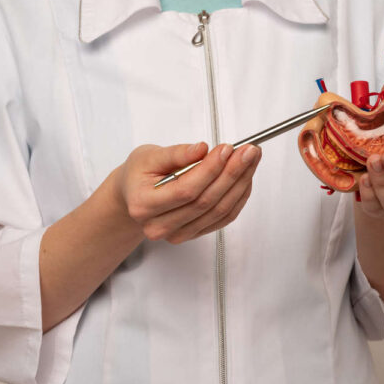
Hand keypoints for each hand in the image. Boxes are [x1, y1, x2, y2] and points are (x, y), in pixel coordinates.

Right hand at [113, 141, 261, 243]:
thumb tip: (201, 149)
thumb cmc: (139, 174)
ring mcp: (177, 234)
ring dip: (240, 184)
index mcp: (144, 205)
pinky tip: (244, 178)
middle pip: (205, 202)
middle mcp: (159, 226)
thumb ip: (176, 153)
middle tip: (248, 151)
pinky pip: (223, 218)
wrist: (133, 194)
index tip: (227, 149)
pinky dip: (238, 197)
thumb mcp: (149, 156)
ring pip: (219, 211)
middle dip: (232, 173)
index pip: (186, 190)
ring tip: (250, 160)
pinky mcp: (193, 234)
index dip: (210, 170)